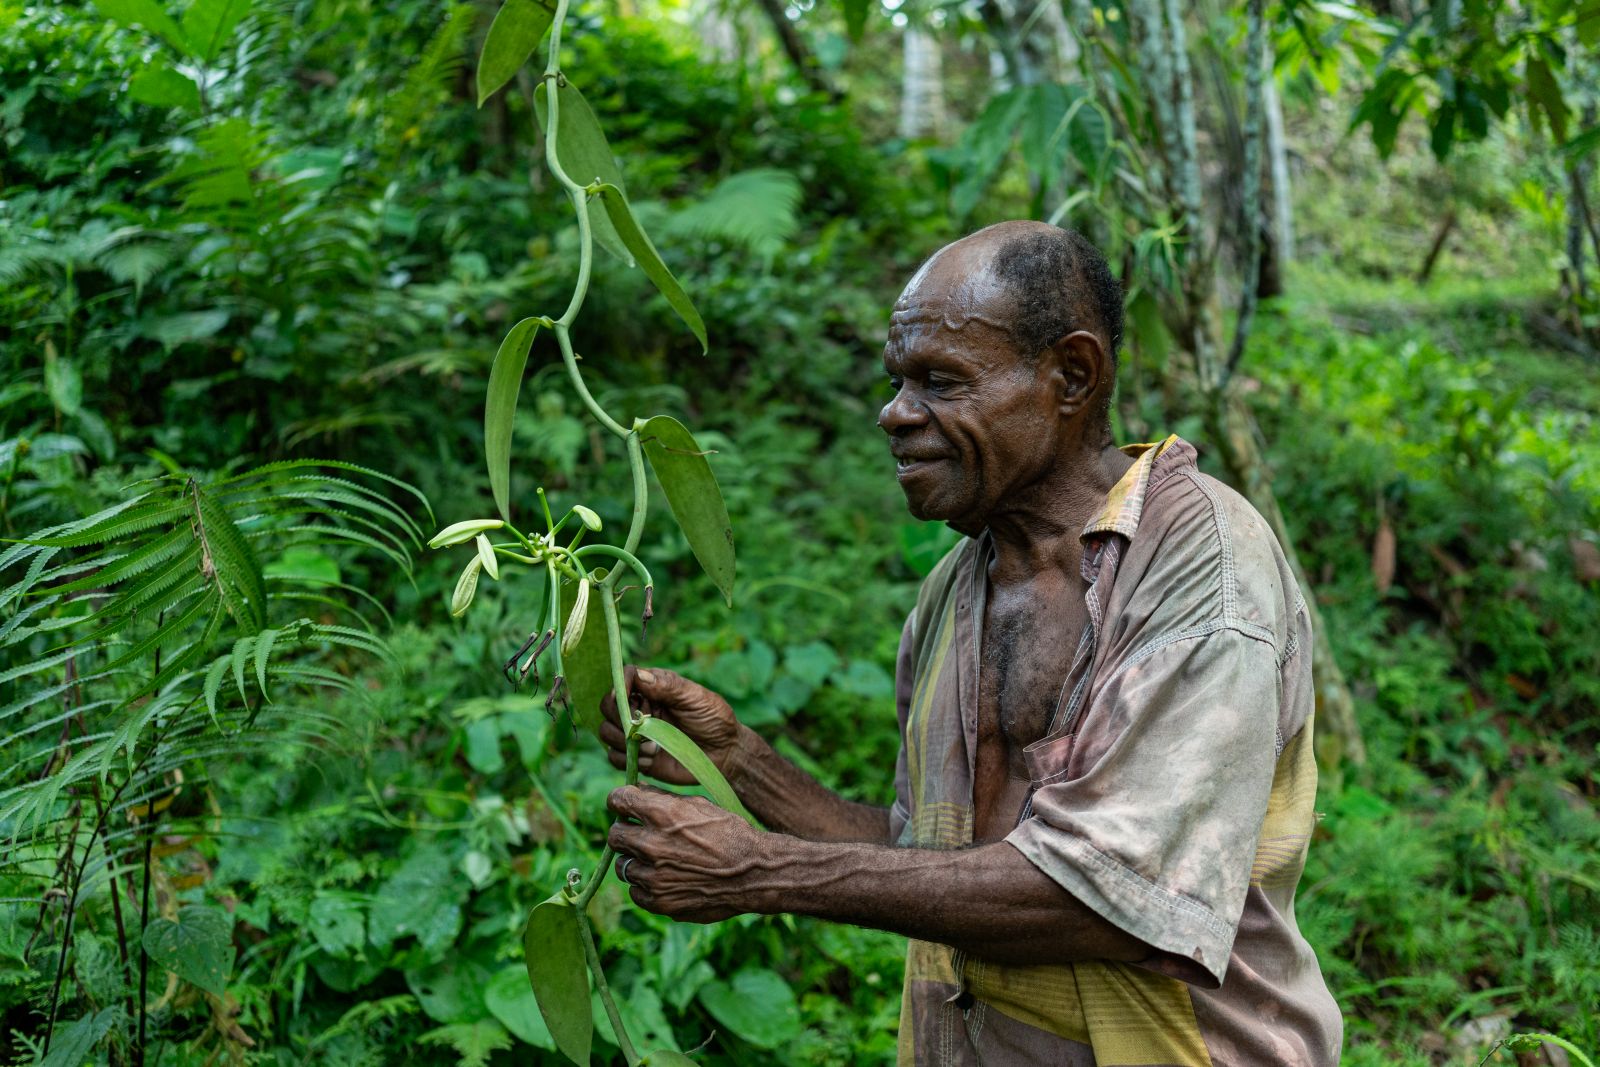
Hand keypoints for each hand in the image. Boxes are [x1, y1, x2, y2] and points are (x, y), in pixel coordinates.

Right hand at [600, 667, 743, 786]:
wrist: (724, 753)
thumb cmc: (714, 719)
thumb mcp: (696, 698)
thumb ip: (668, 686)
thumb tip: (639, 675)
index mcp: (653, 688)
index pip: (624, 678)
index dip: (620, 686)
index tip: (625, 697)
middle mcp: (639, 708)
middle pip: (607, 705)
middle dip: (618, 717)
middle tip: (639, 728)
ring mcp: (636, 733)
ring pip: (606, 732)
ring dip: (623, 741)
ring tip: (652, 748)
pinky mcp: (637, 756)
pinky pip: (614, 757)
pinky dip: (628, 759)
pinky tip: (652, 760)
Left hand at [607, 785, 771, 921]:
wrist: (753, 872)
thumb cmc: (728, 833)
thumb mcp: (698, 805)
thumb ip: (663, 799)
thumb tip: (636, 790)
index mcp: (661, 815)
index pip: (617, 800)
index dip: (620, 801)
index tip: (624, 805)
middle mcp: (652, 845)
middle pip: (615, 835)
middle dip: (625, 831)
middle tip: (638, 834)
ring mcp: (654, 877)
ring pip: (623, 866)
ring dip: (635, 861)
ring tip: (657, 860)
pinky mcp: (659, 902)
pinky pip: (635, 891)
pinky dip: (645, 885)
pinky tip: (664, 878)